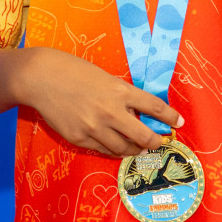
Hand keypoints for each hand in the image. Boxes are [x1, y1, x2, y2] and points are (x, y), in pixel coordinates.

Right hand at [19, 48, 183, 156]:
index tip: (179, 123)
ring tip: (137, 149)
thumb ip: (120, 95)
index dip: (170, 117)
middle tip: (158, 144)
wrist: (41, 78)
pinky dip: (112, 149)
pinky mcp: (79, 139)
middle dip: (155, 142)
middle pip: (143, 136)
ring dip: (133, 150)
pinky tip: (114, 146)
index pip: (154, 106)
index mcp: (120, 91)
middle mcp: (110, 112)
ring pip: (123, 149)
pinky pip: (102, 150)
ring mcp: (94, 128)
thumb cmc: (73, 71)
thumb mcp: (104, 77)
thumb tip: (136, 113)